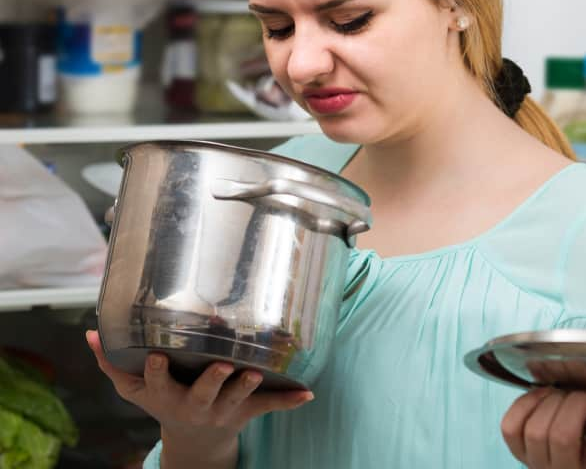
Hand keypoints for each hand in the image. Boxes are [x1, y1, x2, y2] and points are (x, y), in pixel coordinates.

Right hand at [86, 330, 313, 463]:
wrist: (195, 439)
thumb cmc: (165, 401)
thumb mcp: (135, 389)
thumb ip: (112, 362)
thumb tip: (91, 332)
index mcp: (169, 397)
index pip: (158, 383)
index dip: (157, 372)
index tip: (157, 356)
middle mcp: (197, 404)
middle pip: (203, 394)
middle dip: (211, 382)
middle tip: (223, 365)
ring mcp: (225, 408)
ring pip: (237, 399)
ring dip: (247, 388)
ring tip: (257, 375)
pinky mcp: (248, 409)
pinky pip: (270, 406)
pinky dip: (289, 401)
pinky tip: (307, 394)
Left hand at [501, 388, 585, 468]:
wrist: (569, 468)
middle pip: (562, 438)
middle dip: (574, 405)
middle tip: (584, 395)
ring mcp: (538, 465)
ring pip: (536, 431)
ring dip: (549, 402)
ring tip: (562, 394)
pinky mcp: (518, 454)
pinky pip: (511, 427)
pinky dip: (524, 404)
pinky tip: (540, 395)